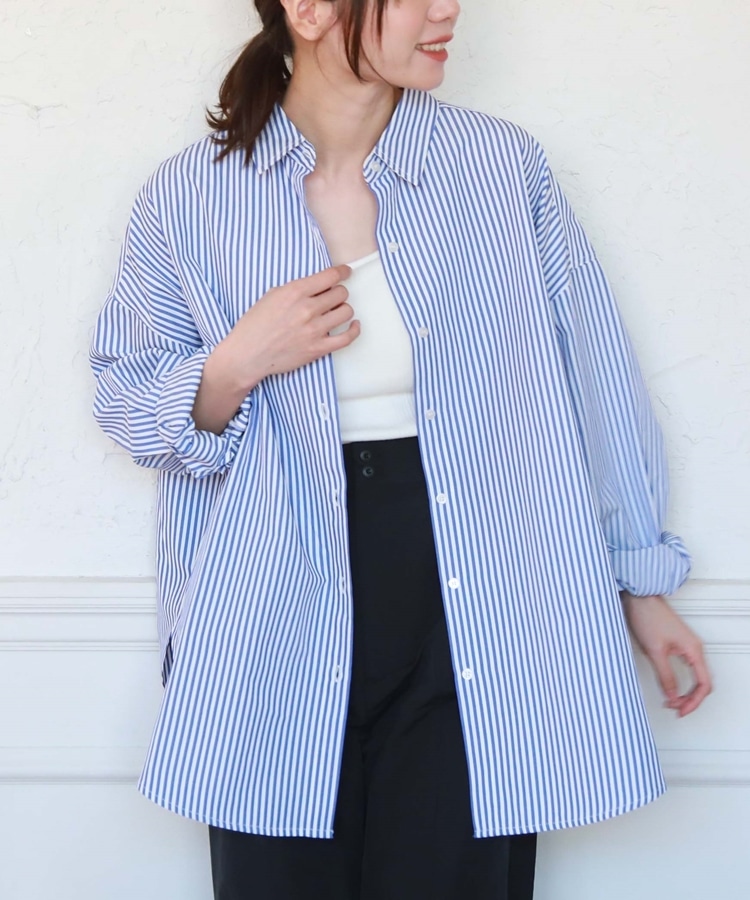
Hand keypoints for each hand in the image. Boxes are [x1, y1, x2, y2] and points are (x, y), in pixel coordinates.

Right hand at [217, 264, 359, 389]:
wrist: (248, 354)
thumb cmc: (255, 325)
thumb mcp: (272, 296)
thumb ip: (296, 289)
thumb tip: (318, 286)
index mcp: (294, 292)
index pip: (330, 276)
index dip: (342, 272)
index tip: (345, 272)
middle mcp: (307, 309)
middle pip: (341, 293)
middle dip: (338, 293)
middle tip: (332, 297)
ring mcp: (314, 330)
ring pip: (346, 312)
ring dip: (343, 309)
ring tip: (335, 312)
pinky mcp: (318, 348)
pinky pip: (347, 337)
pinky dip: (354, 330)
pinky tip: (353, 325)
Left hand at [621, 593, 711, 716]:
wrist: (640, 598)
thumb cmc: (648, 617)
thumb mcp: (654, 651)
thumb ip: (665, 675)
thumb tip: (671, 695)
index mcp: (694, 651)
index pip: (703, 685)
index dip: (693, 702)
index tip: (680, 711)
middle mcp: (695, 649)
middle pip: (701, 683)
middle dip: (689, 699)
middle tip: (674, 708)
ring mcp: (687, 646)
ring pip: (695, 677)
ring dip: (685, 691)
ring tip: (671, 701)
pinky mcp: (679, 644)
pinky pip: (687, 669)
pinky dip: (681, 681)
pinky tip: (671, 687)